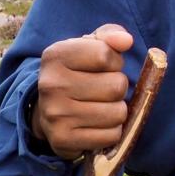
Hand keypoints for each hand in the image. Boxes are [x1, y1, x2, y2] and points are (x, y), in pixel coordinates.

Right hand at [31, 24, 132, 159]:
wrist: (48, 111)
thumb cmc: (78, 73)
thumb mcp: (90, 47)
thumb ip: (110, 35)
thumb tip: (126, 40)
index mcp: (56, 55)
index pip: (106, 55)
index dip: (115, 61)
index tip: (105, 66)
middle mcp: (51, 84)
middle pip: (116, 86)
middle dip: (118, 87)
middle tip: (103, 89)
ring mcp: (55, 114)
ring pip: (118, 112)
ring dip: (117, 110)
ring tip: (101, 106)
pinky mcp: (63, 139)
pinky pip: (112, 135)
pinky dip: (112, 131)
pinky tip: (97, 124)